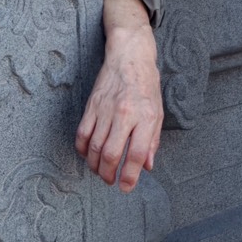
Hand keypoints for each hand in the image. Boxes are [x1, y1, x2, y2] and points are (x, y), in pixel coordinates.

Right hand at [75, 0, 163, 191]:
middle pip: (112, 154)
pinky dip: (83, 150)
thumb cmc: (146, 83)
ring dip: (96, 166)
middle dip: (109, 175)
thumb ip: (153, 140)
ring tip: (101, 171)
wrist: (129, 55)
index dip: (131, 175)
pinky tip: (89, 155)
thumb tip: (148, 166)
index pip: (137, 153)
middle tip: (111, 181)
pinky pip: (82, 134)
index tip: (126, 186)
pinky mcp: (91, 105)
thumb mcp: (158, 110)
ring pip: (95, 148)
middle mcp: (125, 113)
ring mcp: (105, 109)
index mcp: (146, 115)